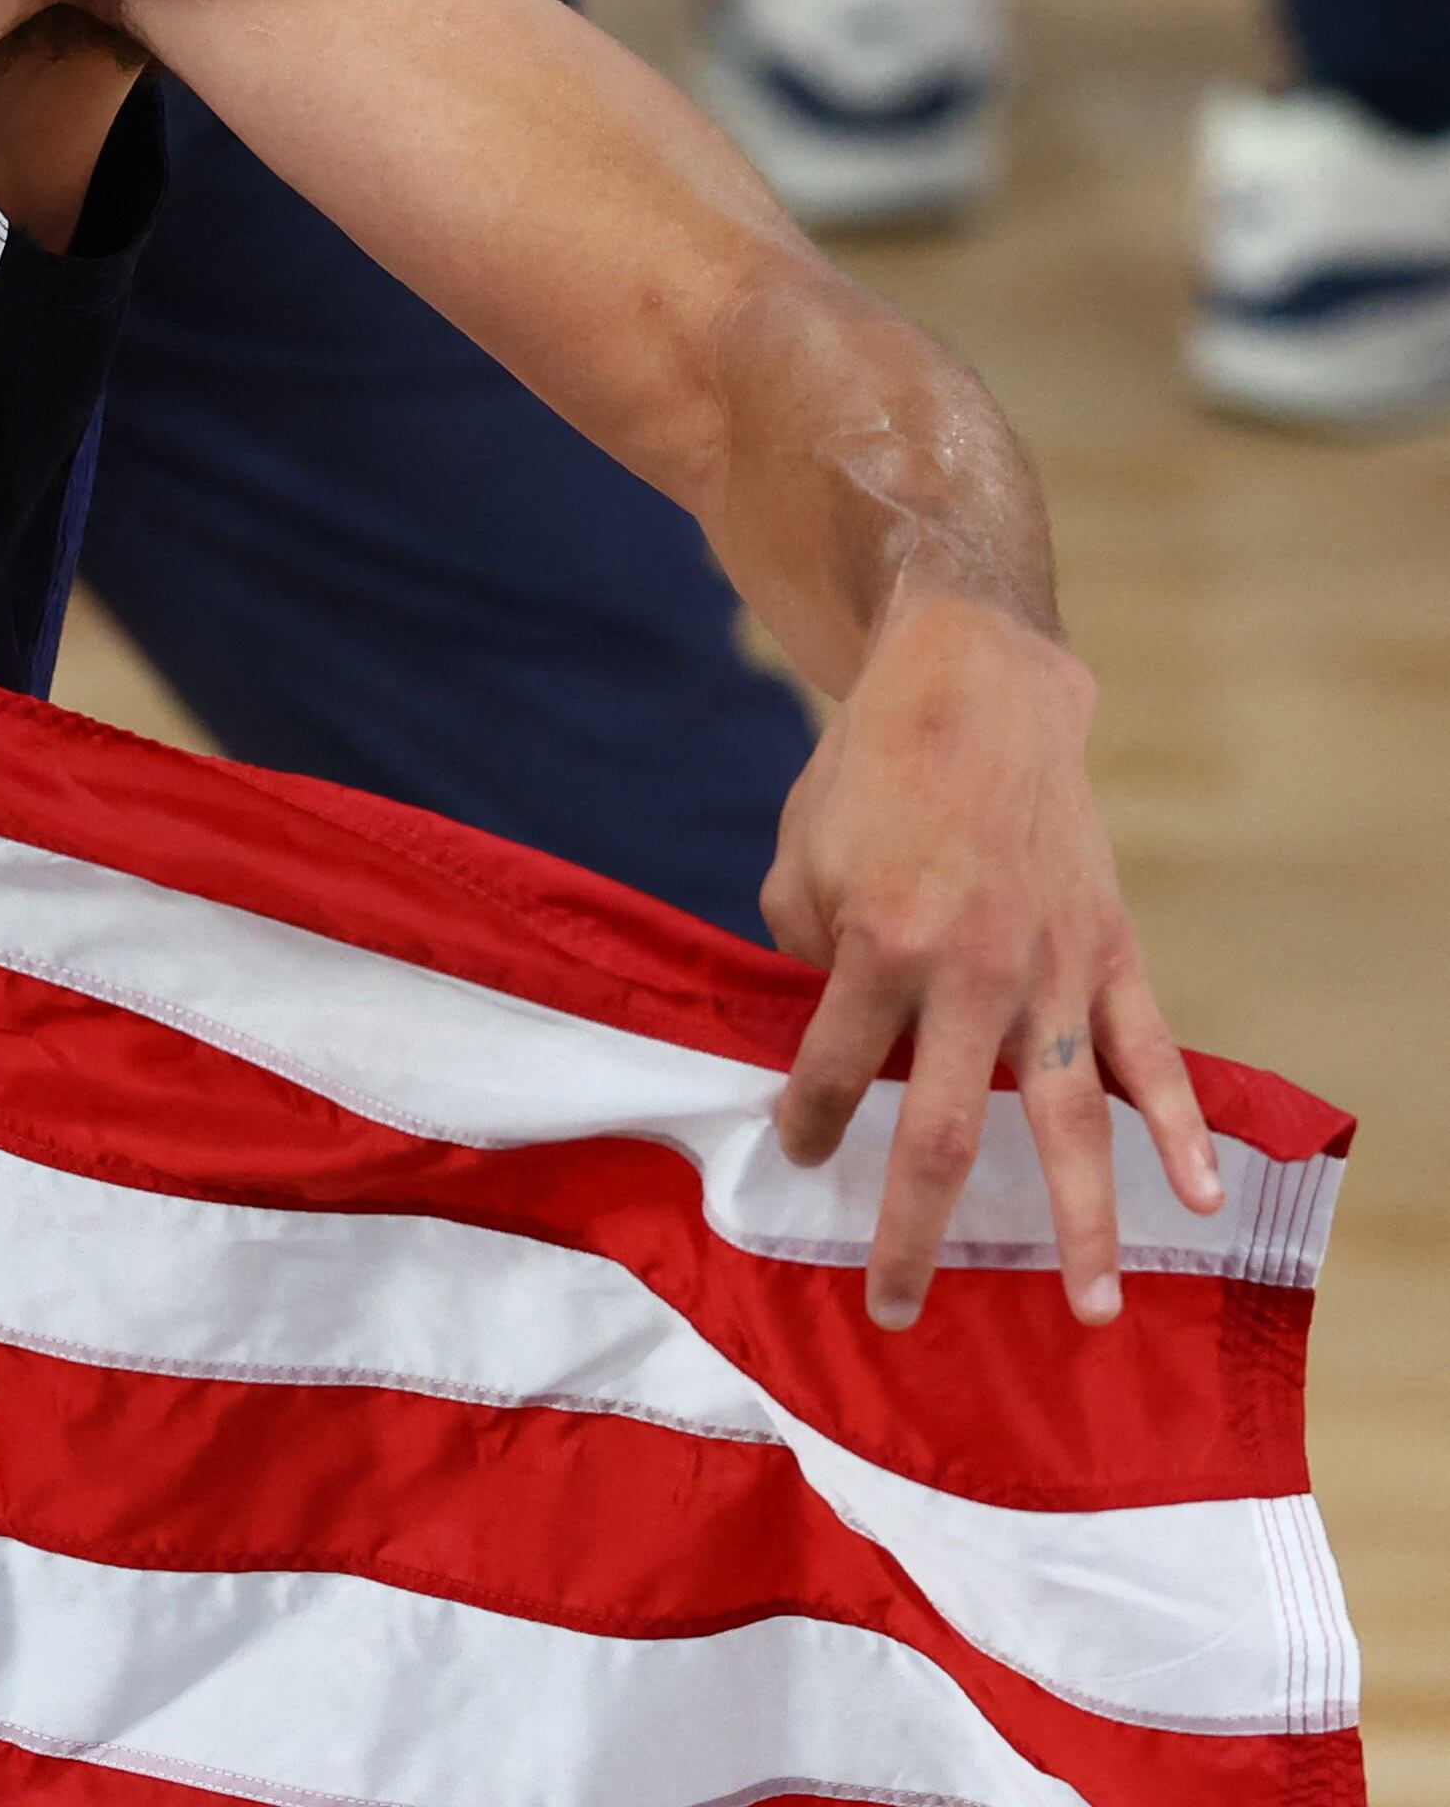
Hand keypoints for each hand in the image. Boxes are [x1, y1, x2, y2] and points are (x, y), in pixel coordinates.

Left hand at [760, 590, 1219, 1327]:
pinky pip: (1151, 1055)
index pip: (835, 1071)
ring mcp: (1051, 970)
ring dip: (1081, 1222)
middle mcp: (970, 972)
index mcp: (877, 944)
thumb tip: (832, 1038)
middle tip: (896, 1310)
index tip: (799, 1154)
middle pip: (945, 1136)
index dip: (812, 1120)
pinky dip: (1183, 1127)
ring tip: (1090, 1310)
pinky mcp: (1111, 951)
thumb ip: (809, 955)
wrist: (974, 691)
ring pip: (1069, 1122)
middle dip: (917, 1231)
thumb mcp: (801, 857)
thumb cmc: (868, 776)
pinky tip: (1202, 1198)